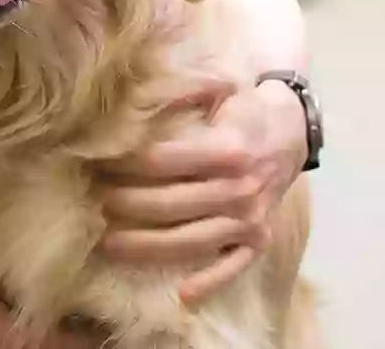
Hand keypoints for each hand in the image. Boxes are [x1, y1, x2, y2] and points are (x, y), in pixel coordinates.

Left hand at [94, 79, 306, 305]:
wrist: (292, 128)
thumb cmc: (243, 108)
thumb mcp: (217, 88)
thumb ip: (179, 94)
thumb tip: (130, 101)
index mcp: (227, 148)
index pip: (161, 162)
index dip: (123, 164)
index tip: (95, 163)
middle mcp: (239, 188)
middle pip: (169, 203)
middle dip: (124, 204)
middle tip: (92, 202)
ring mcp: (251, 217)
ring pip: (192, 239)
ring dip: (147, 245)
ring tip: (108, 244)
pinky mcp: (260, 238)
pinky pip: (235, 266)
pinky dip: (212, 282)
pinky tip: (183, 296)